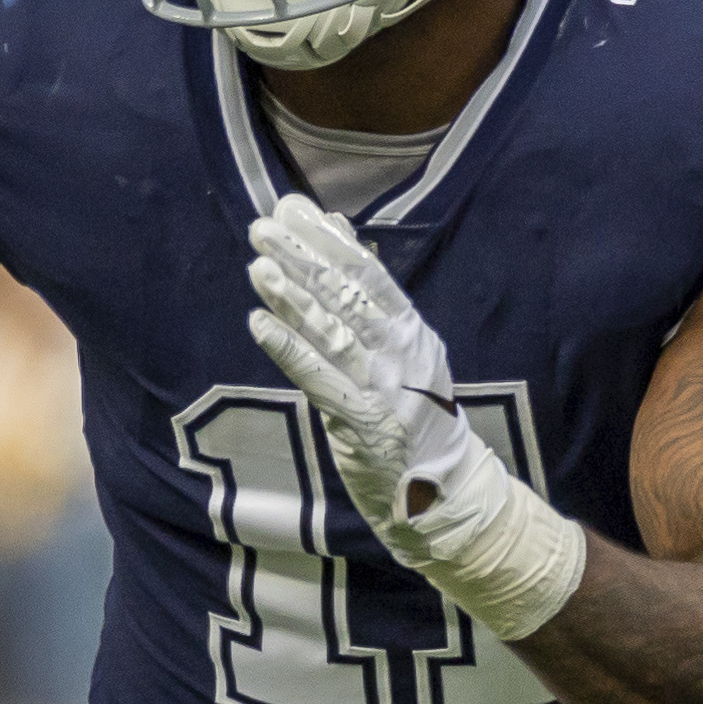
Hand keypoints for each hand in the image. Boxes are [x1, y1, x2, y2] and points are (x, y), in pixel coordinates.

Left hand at [241, 195, 588, 643]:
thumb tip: (344, 238)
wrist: (445, 494)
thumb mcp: (404, 355)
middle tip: (264, 226)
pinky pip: (321, 379)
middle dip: (302, 258)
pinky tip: (259, 323)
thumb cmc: (414, 420)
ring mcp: (387, 387)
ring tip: (257, 266)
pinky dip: (289, 349)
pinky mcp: (365, 423)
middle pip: (347, 295)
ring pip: (333, 332)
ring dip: (292, 297)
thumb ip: (371, 302)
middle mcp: (403, 353)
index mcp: (413, 332)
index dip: (327, 239)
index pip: (367, 274)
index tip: (293, 209)